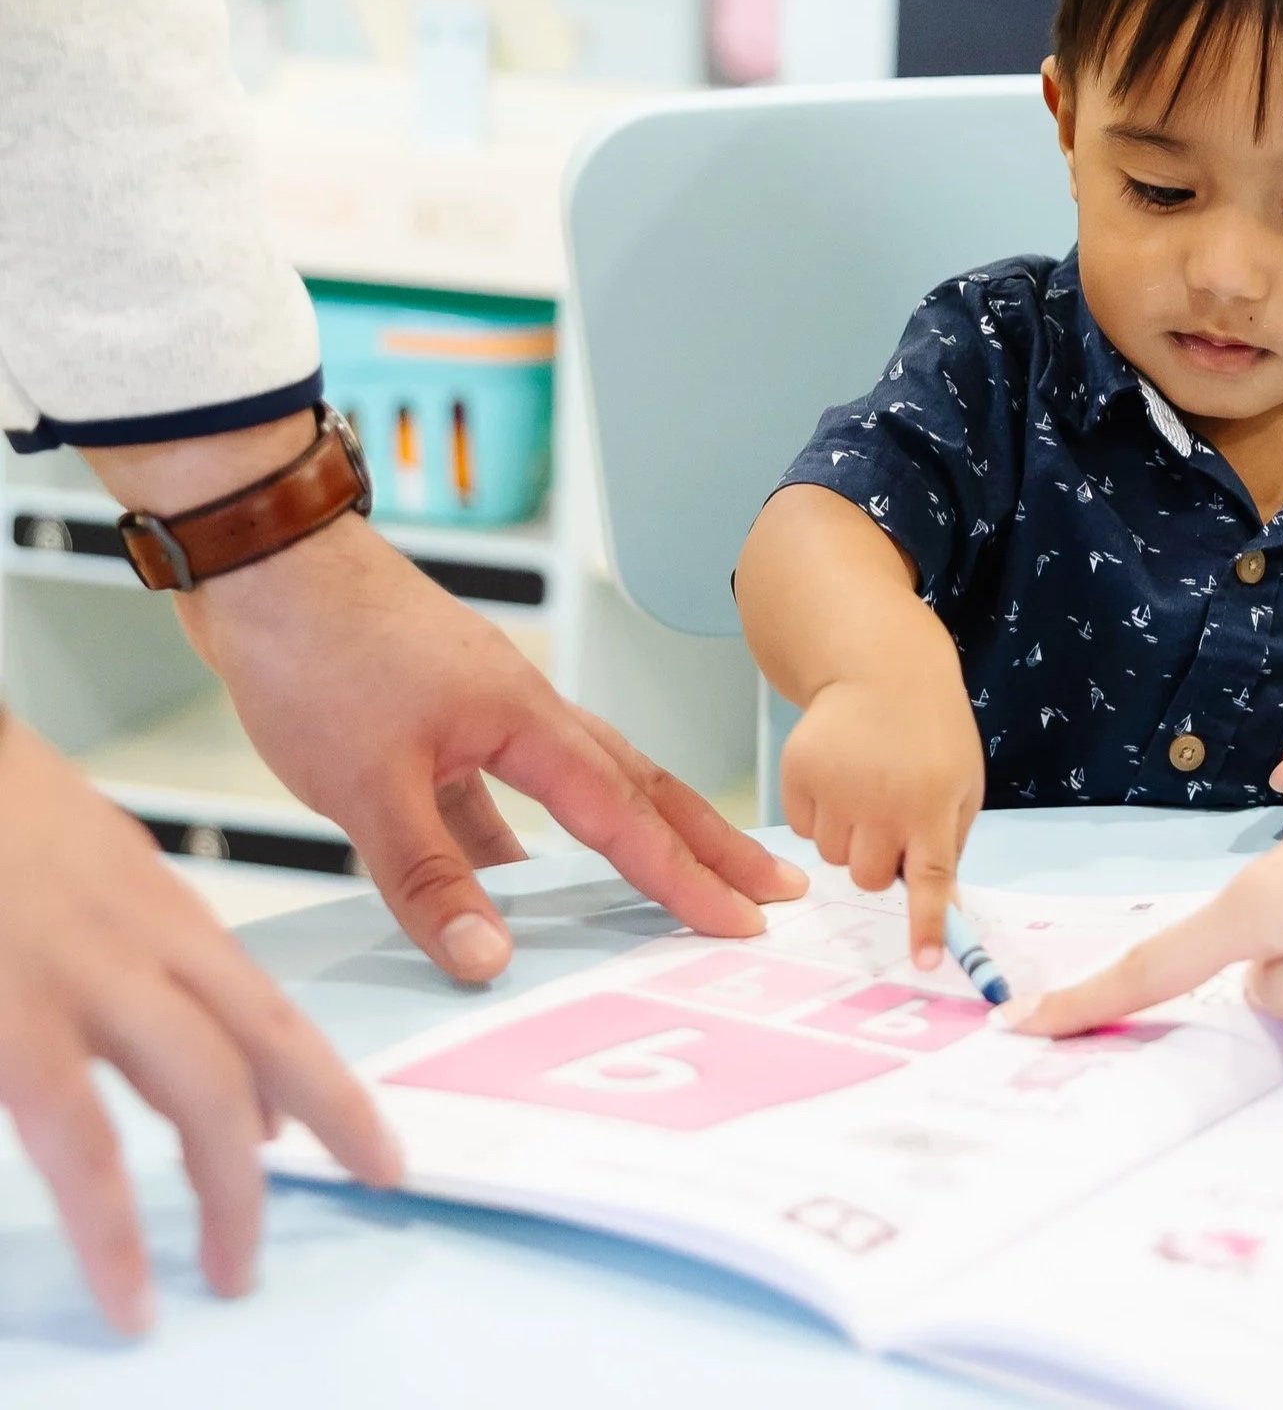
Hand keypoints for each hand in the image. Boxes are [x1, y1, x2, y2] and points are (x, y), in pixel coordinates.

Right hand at [0, 715, 400, 1333]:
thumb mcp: (92, 884)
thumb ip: (150, 969)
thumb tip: (202, 1067)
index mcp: (161, 916)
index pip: (273, 1009)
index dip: (330, 1084)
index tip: (370, 1146)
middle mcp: (140, 945)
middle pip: (262, 1047)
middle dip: (327, 1126)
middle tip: (362, 1190)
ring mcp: (79, 979)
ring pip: (196, 1093)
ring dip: (227, 1193)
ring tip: (238, 1272)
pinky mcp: (11, 1021)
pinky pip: (78, 1142)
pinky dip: (110, 1225)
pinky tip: (129, 1283)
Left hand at [170, 509, 803, 982]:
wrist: (267, 564)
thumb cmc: (318, 652)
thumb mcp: (365, 784)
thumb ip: (429, 877)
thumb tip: (489, 961)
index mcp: (525, 720)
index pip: (624, 816)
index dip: (684, 876)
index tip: (742, 920)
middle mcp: (524, 710)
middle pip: (640, 785)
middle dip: (709, 841)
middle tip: (774, 884)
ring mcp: (485, 711)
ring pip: (585, 782)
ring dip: (638, 831)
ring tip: (687, 874)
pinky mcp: (441, 718)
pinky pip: (508, 790)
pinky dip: (528, 836)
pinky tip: (516, 876)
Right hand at [781, 662, 983, 968]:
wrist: (882, 667)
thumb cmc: (932, 731)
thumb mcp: (963, 780)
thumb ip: (950, 842)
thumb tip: (941, 906)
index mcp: (932, 803)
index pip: (931, 878)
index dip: (926, 923)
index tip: (924, 961)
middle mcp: (882, 800)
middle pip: (868, 878)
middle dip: (879, 862)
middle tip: (892, 820)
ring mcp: (835, 787)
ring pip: (834, 858)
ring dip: (850, 837)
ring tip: (867, 787)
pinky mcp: (797, 774)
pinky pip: (805, 829)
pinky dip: (821, 814)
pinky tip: (840, 775)